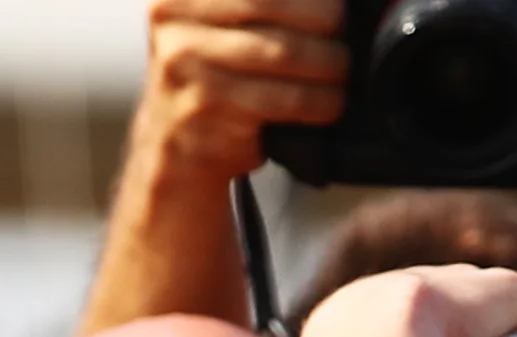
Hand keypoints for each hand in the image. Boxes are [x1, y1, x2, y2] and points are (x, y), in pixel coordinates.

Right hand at [132, 0, 346, 182]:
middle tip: (343, 33)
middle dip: (321, 18)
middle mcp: (172, 16)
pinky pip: (282, 98)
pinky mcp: (207, 106)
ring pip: (281, 51)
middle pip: (269, 3)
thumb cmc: (214, 71)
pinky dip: (319, 100)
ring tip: (340, 69)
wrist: (175, 142)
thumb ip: (261, 7)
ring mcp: (185, 62)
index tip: (336, 4)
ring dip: (327, 63)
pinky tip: (330, 103)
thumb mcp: (217, 21)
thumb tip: (333, 2)